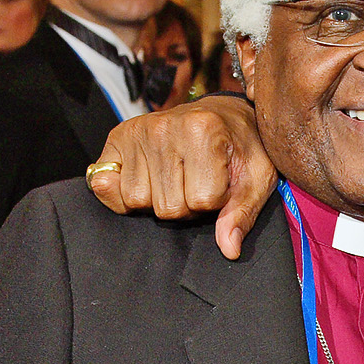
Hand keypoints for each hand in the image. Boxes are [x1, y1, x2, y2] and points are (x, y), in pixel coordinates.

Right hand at [88, 94, 276, 259]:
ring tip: (177, 176)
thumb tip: (229, 249)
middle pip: (167, 207)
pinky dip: (124, 193)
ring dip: (158, 198)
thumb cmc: (241, 145)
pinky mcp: (117, 138)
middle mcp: (164, 126)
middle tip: (197, 180)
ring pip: (137, 201)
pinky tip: (148, 178)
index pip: (201, 201)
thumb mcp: (256, 176)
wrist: (223, 114)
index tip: (221, 180)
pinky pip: (106, 187)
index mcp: (203, 129)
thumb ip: (242, 213)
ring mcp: (137, 131)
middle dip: (186, 204)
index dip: (216, 201)